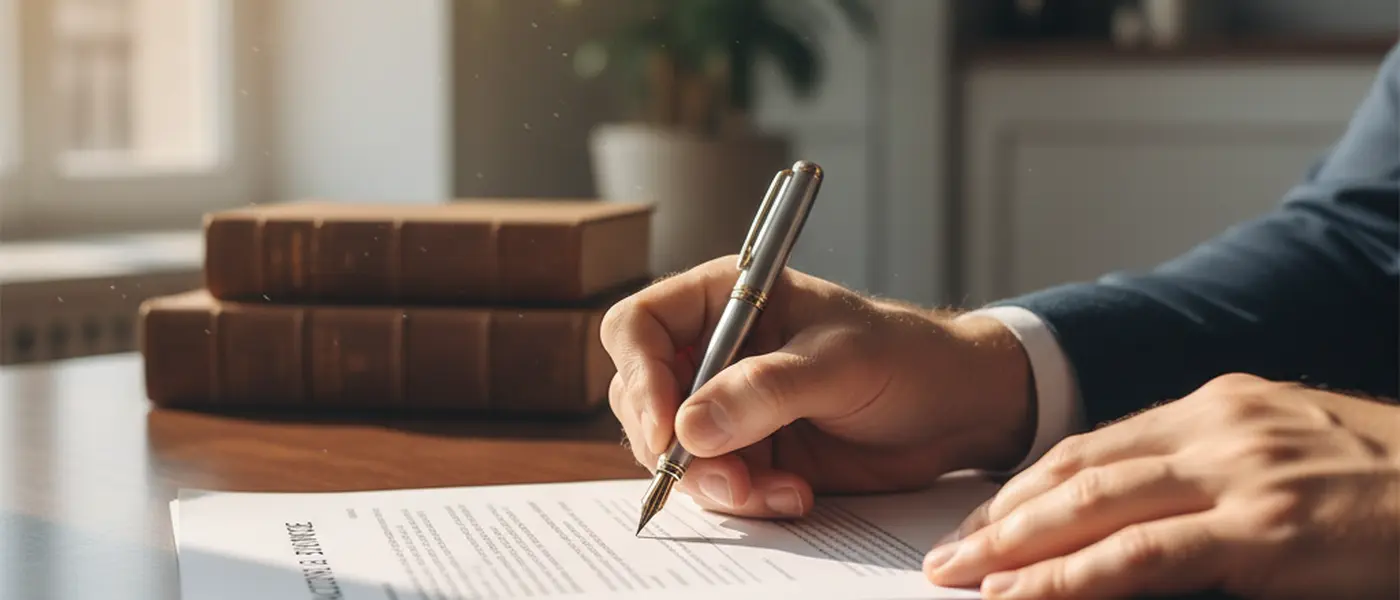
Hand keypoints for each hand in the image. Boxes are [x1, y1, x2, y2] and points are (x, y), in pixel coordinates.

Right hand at [600, 256, 1035, 517]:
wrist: (955, 411)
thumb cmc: (906, 358)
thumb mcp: (841, 364)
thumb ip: (766, 390)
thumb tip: (690, 428)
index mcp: (725, 298)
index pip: (640, 327)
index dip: (641, 378)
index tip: (668, 432)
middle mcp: (714, 350)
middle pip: (641, 399)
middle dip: (674, 448)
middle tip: (726, 478)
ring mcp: (726, 405)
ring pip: (672, 453)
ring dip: (715, 483)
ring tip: (776, 492)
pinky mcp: (747, 453)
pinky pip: (714, 485)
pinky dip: (745, 500)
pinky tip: (795, 497)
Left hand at [923, 373, 1399, 599]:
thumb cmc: (1390, 485)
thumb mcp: (1290, 453)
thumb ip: (1213, 472)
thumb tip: (1137, 514)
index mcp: (1217, 406)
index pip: (1094, 444)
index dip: (1027, 486)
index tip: (981, 521)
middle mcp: (1217, 428)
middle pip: (1077, 469)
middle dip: (1002, 516)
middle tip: (945, 554)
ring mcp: (1239, 475)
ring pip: (1095, 506)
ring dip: (1016, 546)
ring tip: (960, 576)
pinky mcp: (1266, 531)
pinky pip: (1144, 557)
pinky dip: (1074, 578)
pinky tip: (1025, 595)